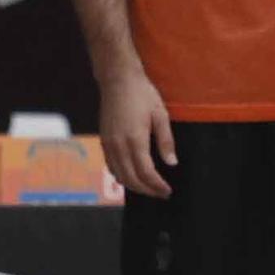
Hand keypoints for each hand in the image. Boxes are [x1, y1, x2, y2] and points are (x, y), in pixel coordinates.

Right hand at [99, 67, 175, 199]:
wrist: (118, 80)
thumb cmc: (142, 94)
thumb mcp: (160, 115)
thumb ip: (166, 141)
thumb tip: (171, 163)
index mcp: (135, 140)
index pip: (146, 173)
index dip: (157, 186)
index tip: (167, 191)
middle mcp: (119, 146)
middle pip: (132, 179)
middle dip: (147, 190)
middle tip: (161, 193)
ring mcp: (108, 144)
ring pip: (119, 176)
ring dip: (134, 186)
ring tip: (149, 188)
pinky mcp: (103, 141)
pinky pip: (111, 166)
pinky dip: (122, 176)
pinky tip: (132, 176)